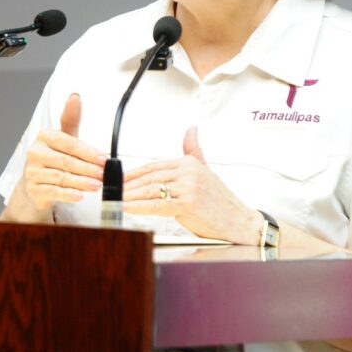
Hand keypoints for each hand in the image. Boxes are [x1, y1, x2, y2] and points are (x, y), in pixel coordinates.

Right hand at [19, 93, 105, 213]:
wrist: (35, 185)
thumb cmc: (53, 158)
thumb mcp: (64, 139)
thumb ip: (71, 120)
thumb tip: (75, 97)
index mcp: (44, 136)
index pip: (69, 143)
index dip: (88, 152)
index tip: (104, 159)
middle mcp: (35, 153)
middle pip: (66, 161)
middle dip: (87, 169)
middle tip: (103, 174)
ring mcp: (32, 172)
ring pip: (61, 177)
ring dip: (81, 182)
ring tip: (97, 185)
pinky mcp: (33, 190)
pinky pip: (53, 192)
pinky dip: (68, 194)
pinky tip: (80, 195)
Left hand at [123, 127, 260, 243]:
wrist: (239, 222)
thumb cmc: (221, 201)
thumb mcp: (207, 170)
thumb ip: (194, 150)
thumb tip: (191, 130)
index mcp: (189, 163)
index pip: (153, 166)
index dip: (133, 174)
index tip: (120, 180)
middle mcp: (188, 172)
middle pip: (149, 178)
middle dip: (127, 186)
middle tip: (112, 191)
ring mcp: (188, 188)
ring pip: (150, 191)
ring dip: (129, 197)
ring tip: (115, 200)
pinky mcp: (187, 204)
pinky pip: (156, 205)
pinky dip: (139, 207)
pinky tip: (127, 208)